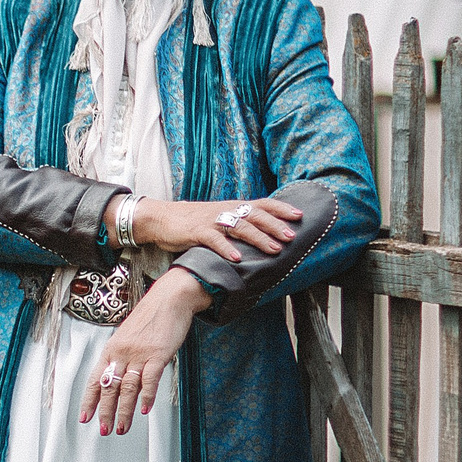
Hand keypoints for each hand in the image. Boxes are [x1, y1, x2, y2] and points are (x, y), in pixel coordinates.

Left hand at [79, 269, 207, 435]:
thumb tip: (121, 380)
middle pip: (109, 387)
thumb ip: (124, 358)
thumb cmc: (150, 318)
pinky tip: (145, 409)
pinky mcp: (157, 354)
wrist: (169, 298)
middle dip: (105, 412)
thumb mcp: (129, 337)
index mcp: (111, 349)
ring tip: (123, 427)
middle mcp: (121, 353)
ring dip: (124, 410)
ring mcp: (139, 354)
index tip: (85, 417)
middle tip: (104, 429)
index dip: (89, 400)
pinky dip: (147, 396)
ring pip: (127, 388)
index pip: (95, 379)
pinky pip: (150, 379)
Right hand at [110, 195, 299, 264]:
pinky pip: (214, 240)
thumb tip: (261, 236)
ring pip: (240, 227)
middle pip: (256, 215)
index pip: (262, 204)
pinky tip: (237, 258)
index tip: (300, 215)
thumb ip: (237, 225)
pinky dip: (226, 249)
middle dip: (276, 226)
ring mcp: (211, 221)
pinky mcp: (196, 232)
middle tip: (292, 236)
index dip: (281, 209)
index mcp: (233, 207)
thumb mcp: (218, 218)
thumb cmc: (192, 221)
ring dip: (258, 238)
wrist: (162, 218)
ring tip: (274, 249)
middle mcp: (225, 211)